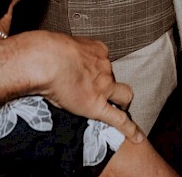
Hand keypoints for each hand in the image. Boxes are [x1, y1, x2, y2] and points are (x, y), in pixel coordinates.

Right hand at [23, 31, 142, 142]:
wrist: (45, 60)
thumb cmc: (46, 49)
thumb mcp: (61, 44)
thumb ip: (66, 52)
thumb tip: (56, 56)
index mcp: (97, 50)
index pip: (104, 61)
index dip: (99, 70)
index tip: (90, 74)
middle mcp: (104, 68)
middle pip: (114, 78)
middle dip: (112, 85)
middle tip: (104, 92)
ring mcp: (103, 87)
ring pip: (124, 95)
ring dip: (122, 102)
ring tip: (120, 109)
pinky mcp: (97, 106)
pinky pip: (118, 119)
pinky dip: (129, 129)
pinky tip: (136, 137)